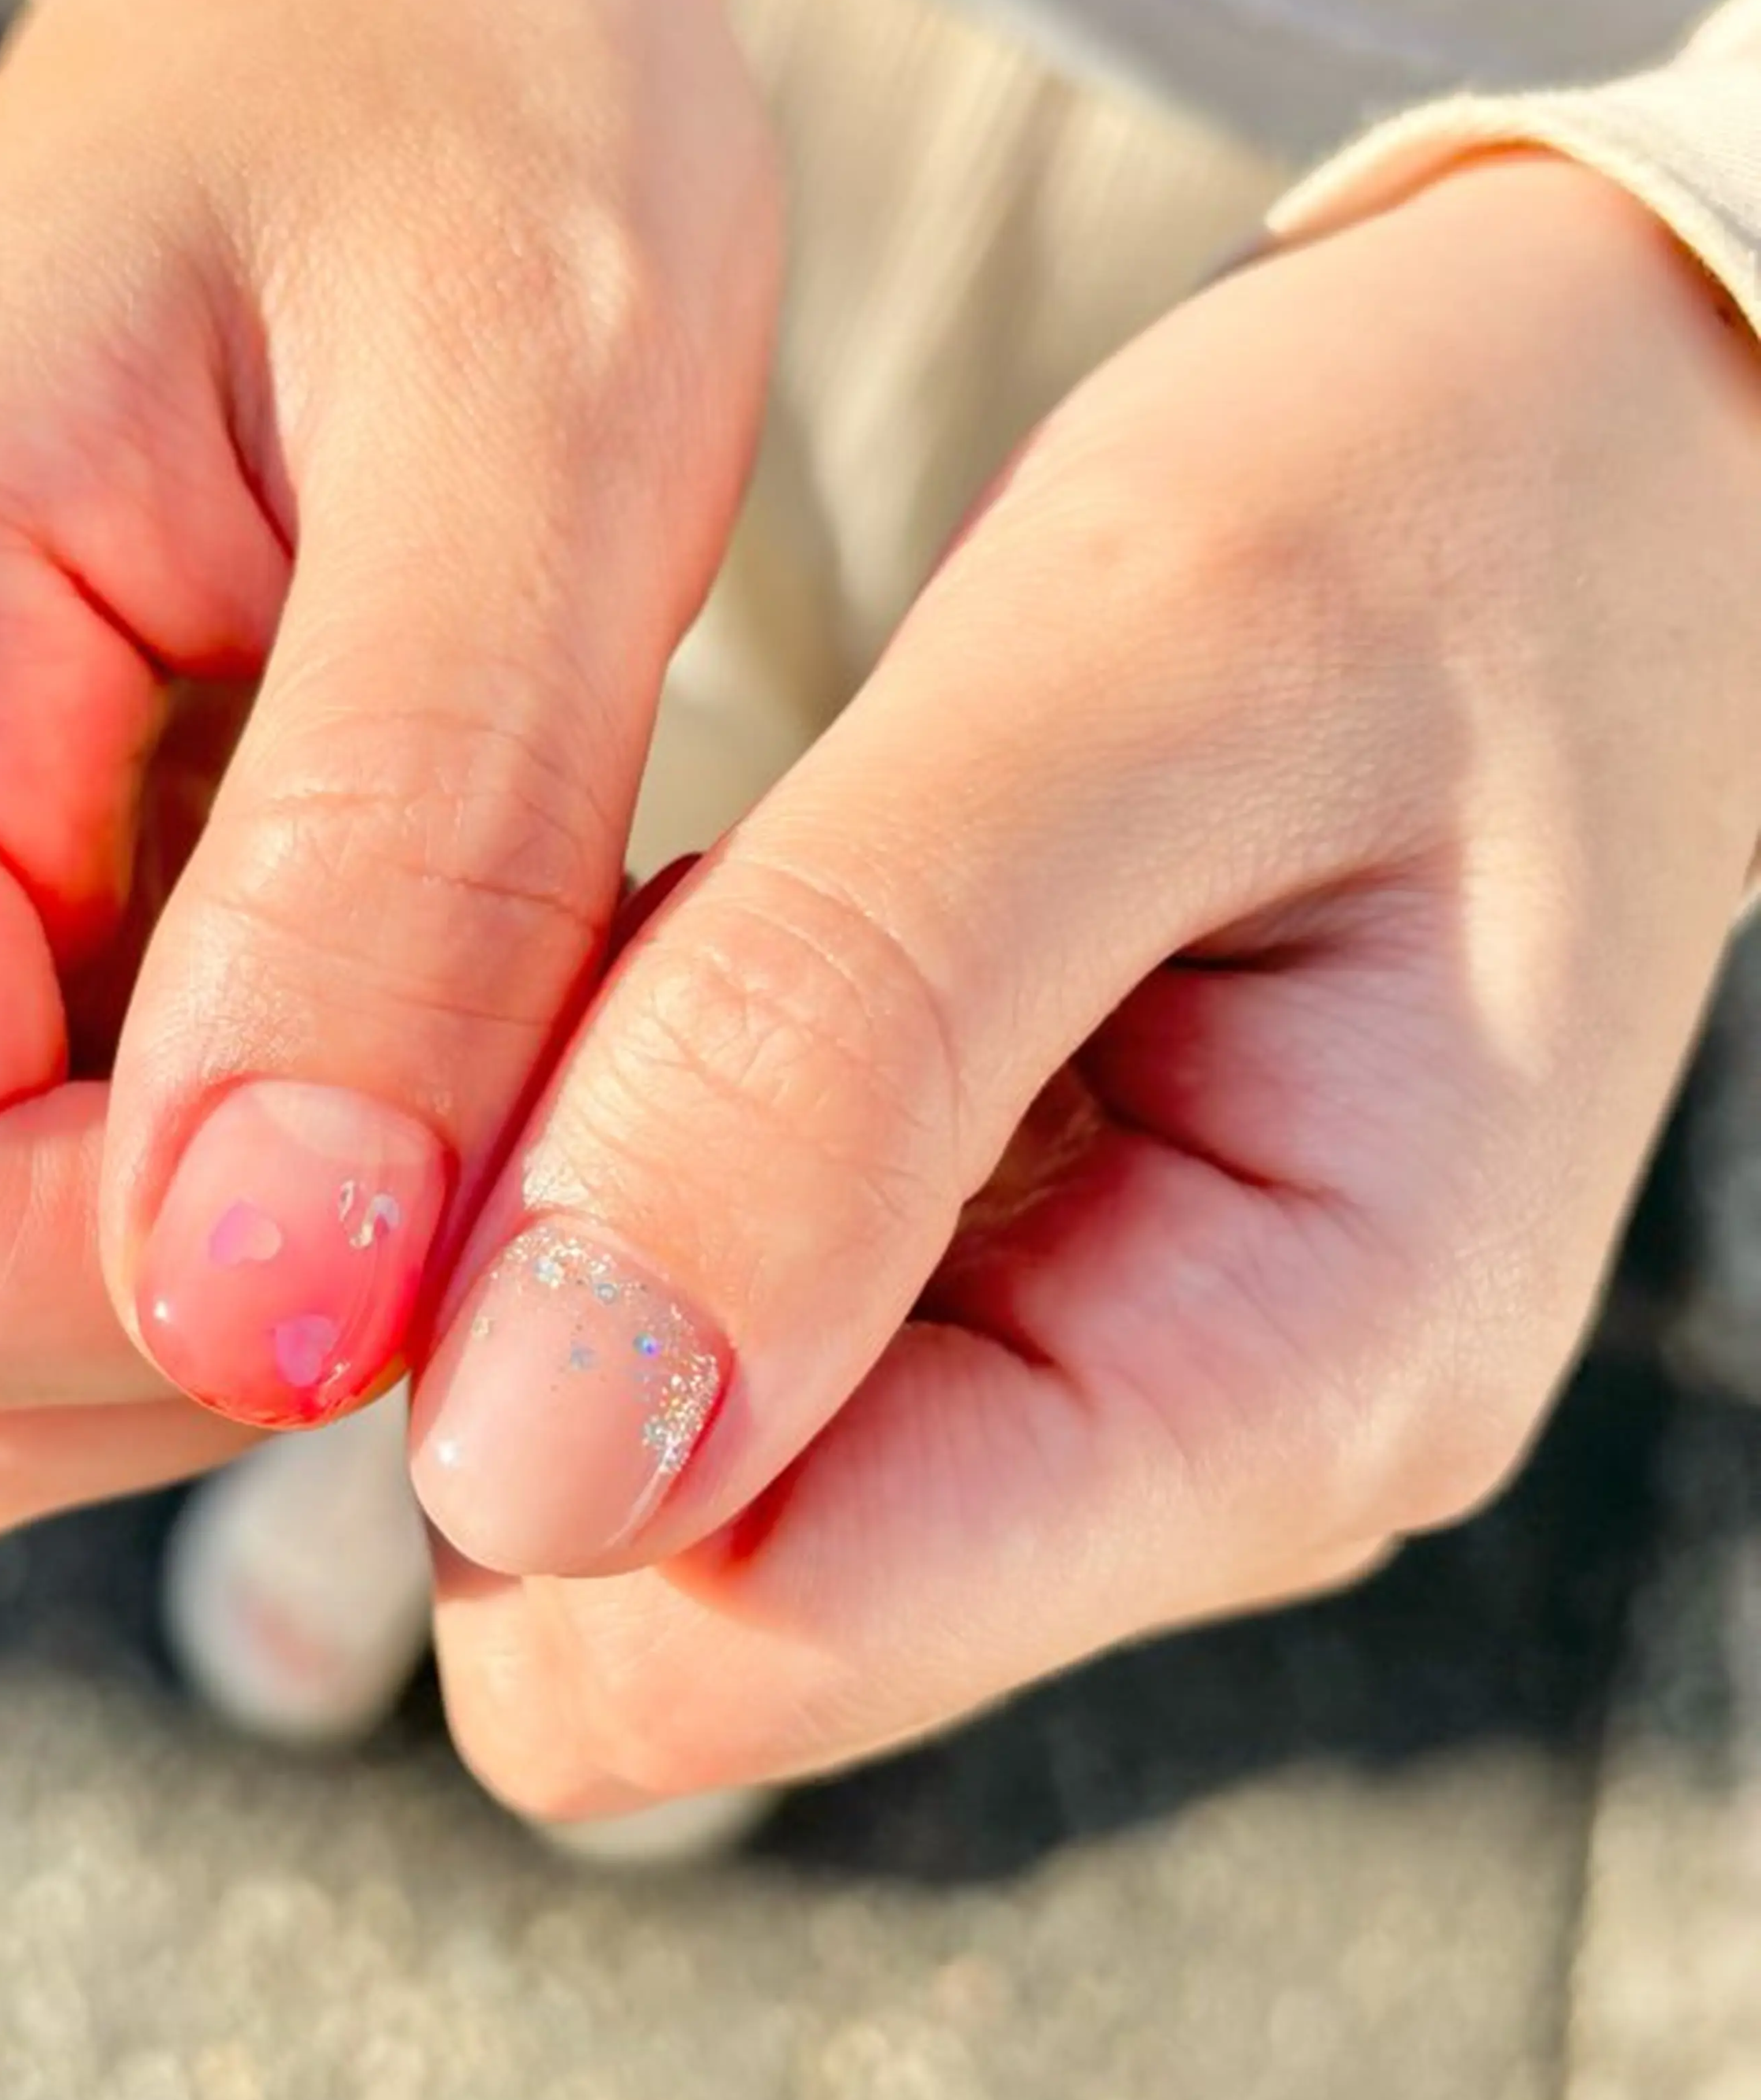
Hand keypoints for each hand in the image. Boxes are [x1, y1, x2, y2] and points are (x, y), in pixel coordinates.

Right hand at [0, 0, 777, 1558]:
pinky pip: (96, 1159)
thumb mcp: (531, 418)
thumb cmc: (491, 75)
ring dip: (271, 1256)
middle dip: (206, 1330)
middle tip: (512, 1092)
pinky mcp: (4, 851)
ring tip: (511, 988)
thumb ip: (393, 869)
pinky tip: (469, 951)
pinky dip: (305, 1151)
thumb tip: (267, 1309)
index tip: (483, 1174)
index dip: (162, 1319)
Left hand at [405, 154, 1760, 1817]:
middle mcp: (1195, 1478)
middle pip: (645, 1594)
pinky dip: (643, 1131)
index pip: (717, 1646)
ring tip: (771, 902)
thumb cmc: (1424, 509)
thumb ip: (828, 1047)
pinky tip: (776, 939)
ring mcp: (1111, 1408)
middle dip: (545, 1286)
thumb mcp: (1130, 679)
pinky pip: (693, 1323)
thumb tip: (528, 1463)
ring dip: (589, 1186)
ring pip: (634, 1462)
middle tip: (688, 929)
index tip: (549, 1047)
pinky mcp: (1030, 1316)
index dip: (510, 1390)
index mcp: (1280, 1392)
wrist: (1589, 452)